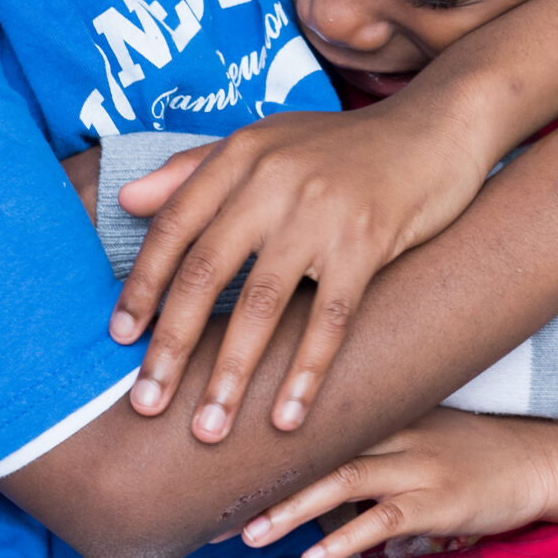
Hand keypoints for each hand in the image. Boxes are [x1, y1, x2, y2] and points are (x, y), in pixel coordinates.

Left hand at [112, 93, 487, 443]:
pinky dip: (306, 373)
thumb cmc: (346, 145)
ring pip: (261, 305)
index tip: (120, 339)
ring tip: (209, 428)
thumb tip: (125, 201)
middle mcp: (273, 179)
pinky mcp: (368, 241)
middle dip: (171, 345)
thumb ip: (196, 168)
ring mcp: (321, 211)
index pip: (174, 226)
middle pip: (205, 272)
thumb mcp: (268, 140)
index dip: (142, 285)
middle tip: (146, 403)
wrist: (437, 129)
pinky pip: (330, 320)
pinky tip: (287, 417)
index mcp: (241, 155)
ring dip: (230, 374)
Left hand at [238, 408, 557, 557]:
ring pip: (344, 481)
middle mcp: (396, 429)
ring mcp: (418, 463)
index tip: (218, 464)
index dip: (264, 443)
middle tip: (214, 508)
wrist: (540, 460)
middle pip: (317, 448)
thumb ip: (369, 435)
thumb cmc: (473, 449)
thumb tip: (313, 462)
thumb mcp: (419, 427)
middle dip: (263, 480)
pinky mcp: (439, 499)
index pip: (314, 419)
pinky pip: (384, 519)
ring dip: (292, 510)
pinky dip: (345, 539)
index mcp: (385, 409)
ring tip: (251, 535)